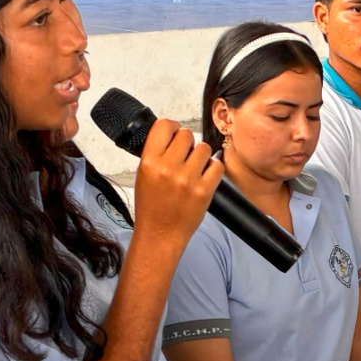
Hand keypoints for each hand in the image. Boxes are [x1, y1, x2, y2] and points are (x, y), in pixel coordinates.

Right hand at [129, 118, 224, 245]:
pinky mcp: (204, 190)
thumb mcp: (143, 175)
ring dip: (201, 156)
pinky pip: (217, 165)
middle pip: (187, 134)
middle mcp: (168, 168)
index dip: (172, 127)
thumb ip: (156, 153)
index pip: (164, 126)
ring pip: (204, 148)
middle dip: (187, 143)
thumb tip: (172, 134)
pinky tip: (205, 176)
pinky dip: (213, 169)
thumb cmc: (151, 208)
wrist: (160, 235)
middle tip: (184, 155)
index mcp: (149, 162)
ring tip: (194, 168)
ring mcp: (188, 179)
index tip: (174, 133)